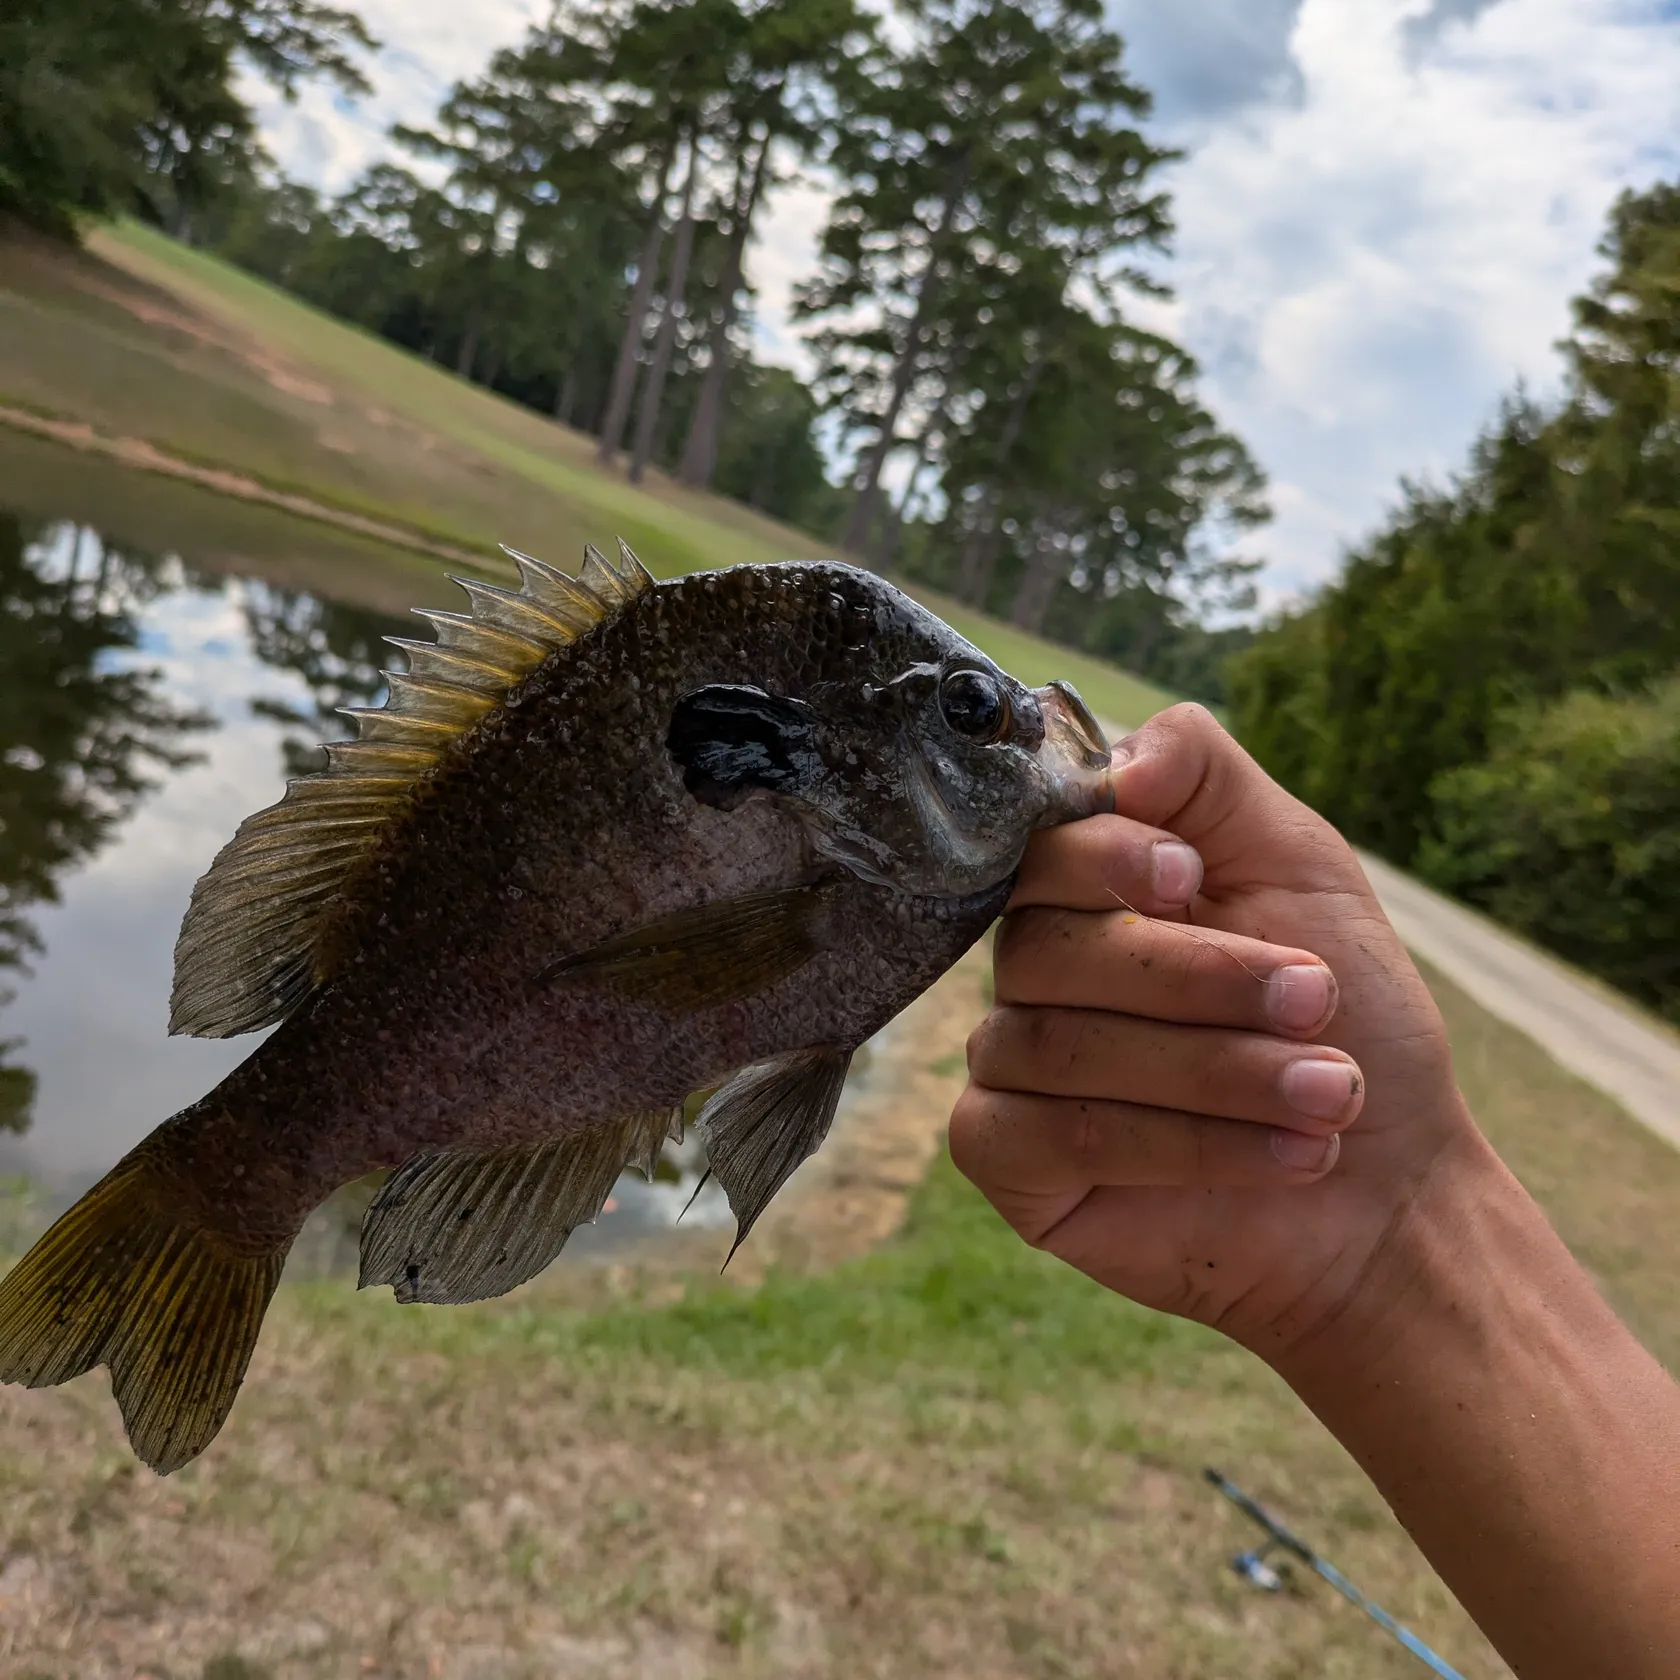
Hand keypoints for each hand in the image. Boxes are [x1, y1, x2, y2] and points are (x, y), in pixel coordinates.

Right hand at [950, 703, 1476, 1362]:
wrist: (1391, 1183)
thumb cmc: (1349, 1020)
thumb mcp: (1300, 866)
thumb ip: (1208, 779)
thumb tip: (1115, 761)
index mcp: (1090, 894)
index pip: (1039, 850)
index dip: (1100, 858)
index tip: (1189, 878)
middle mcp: (1038, 971)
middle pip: (1045, 948)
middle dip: (1196, 977)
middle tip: (1316, 1000)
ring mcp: (1013, 1064)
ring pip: (1058, 1045)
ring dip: (1215, 1071)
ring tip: (1332, 1094)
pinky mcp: (1010, 1159)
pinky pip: (1042, 1136)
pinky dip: (1173, 1147)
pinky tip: (1282, 1158)